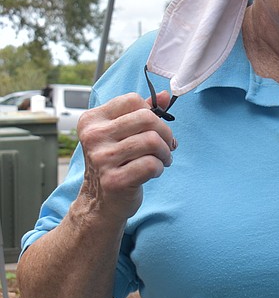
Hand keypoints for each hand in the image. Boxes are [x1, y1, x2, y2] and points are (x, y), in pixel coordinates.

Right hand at [75, 92, 176, 222]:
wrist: (101, 202)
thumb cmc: (115, 163)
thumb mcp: (122, 134)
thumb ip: (142, 112)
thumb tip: (167, 95)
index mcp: (92, 120)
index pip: (133, 100)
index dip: (152, 113)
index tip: (154, 128)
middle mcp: (93, 137)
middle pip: (146, 118)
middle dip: (165, 132)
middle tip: (166, 145)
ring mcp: (101, 159)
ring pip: (152, 140)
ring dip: (165, 152)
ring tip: (162, 159)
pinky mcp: (114, 180)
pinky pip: (151, 164)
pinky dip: (159, 168)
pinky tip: (153, 172)